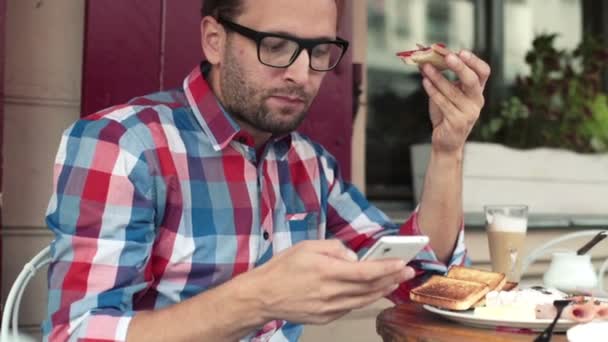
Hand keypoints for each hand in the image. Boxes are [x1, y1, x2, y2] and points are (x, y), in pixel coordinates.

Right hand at [247, 240, 414, 324]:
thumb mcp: (307, 246)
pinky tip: (371, 293)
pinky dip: (364, 299)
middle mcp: (330, 292)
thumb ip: (334, 248)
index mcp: (326, 271)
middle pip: (370, 288)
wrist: (263, 296)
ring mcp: (329, 308)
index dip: (387, 268)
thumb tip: (353, 257)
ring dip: (382, 291)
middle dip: (392, 278)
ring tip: (394, 282)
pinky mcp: (325, 318)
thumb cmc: (282, 269)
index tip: (402, 263)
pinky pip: (350, 307)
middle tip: (407, 271)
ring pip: (363, 300)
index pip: (366, 272)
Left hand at [420, 50, 490, 154]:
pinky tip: (425, 82)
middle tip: (447, 56)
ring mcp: (469, 112)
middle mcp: (477, 101)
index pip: (484, 72)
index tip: (461, 52)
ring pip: (453, 91)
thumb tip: (425, 60)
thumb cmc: (446, 115)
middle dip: (460, 67)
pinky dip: (433, 91)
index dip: (474, 61)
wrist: (446, 142)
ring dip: (438, 77)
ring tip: (426, 67)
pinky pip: (443, 103)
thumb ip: (440, 78)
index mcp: (477, 91)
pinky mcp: (458, 122)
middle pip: (473, 80)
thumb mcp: (445, 94)